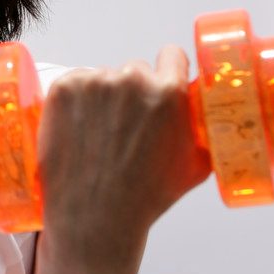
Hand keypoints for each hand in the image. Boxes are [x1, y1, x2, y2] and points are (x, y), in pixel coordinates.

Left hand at [34, 45, 211, 266]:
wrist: (95, 218)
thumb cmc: (147, 197)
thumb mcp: (195, 164)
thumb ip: (205, 129)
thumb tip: (210, 113)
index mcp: (169, 93)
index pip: (171, 56)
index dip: (166, 71)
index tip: (159, 84)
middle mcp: (132, 81)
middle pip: (135, 71)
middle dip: (133, 93)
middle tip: (124, 126)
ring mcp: (94, 82)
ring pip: (102, 77)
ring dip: (102, 97)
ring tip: (98, 135)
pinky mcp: (63, 89)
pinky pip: (74, 82)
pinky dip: (75, 100)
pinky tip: (78, 128)